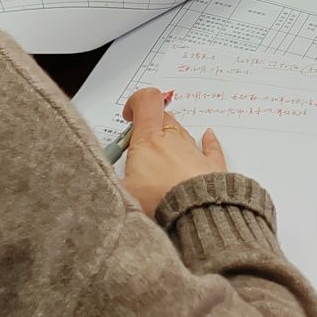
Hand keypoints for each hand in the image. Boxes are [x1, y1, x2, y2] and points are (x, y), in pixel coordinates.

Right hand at [120, 87, 225, 215]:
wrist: (195, 216)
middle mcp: (173, 140)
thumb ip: (112, 179)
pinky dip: (208, 142)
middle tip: (139, 148)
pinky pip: (210, 147)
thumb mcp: (122, 192)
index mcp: (149, 140)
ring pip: (182, 134)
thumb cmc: (161, 202)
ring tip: (162, 164)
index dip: (136, 102)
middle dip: (150, 126)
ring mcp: (194, 151)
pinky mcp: (212, 166)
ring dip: (171, 141)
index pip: (146, 101)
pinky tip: (208, 136)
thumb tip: (104, 179)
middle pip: (162, 118)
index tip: (129, 115)